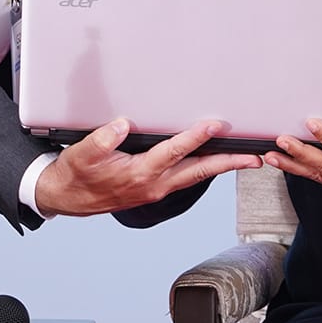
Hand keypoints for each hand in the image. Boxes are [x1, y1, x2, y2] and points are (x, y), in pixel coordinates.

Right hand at [32, 118, 260, 216]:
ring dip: (222, 167)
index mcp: (139, 174)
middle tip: (255, 157)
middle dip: (228, 163)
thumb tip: (122, 125)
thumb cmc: (76, 175)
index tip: (214, 126)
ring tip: (246, 159)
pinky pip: (185, 178)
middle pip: (198, 171)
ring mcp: (156, 189)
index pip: (174, 152)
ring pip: (195, 176)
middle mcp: (153, 185)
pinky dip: (204, 169)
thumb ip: (103, 139)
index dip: (195, 138)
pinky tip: (213, 161)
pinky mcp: (154, 189)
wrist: (67, 198)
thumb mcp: (82, 154)